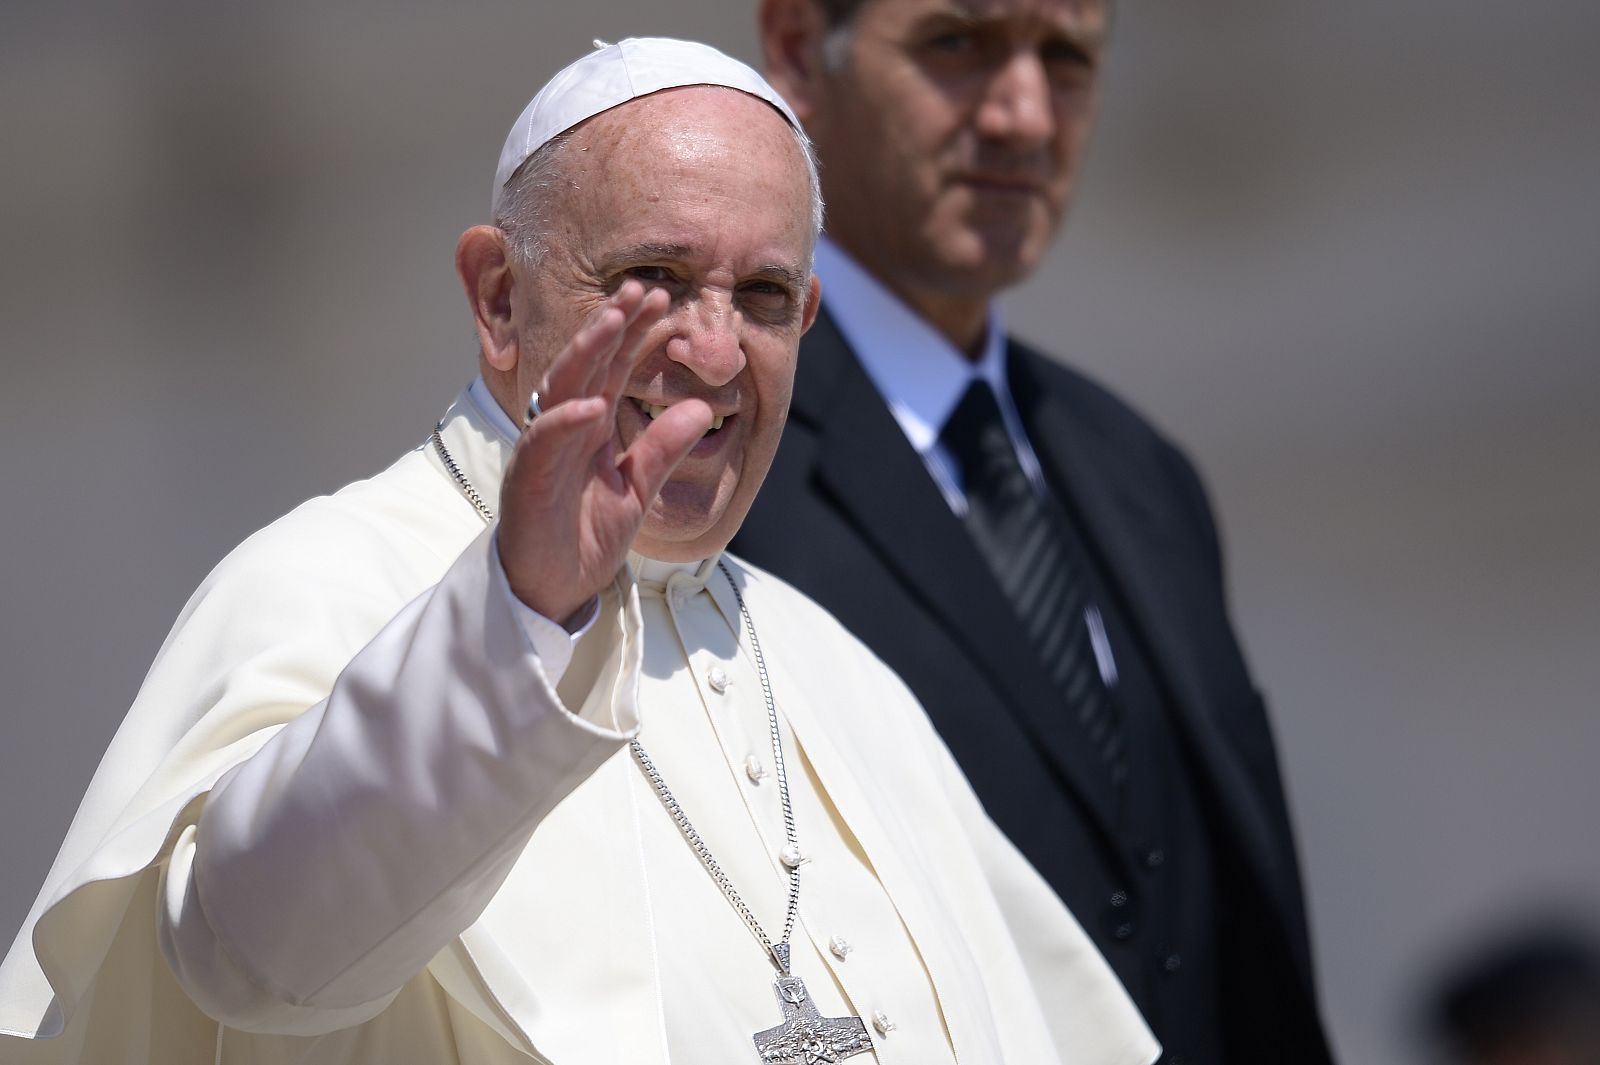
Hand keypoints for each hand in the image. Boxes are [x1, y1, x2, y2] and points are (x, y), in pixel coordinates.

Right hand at [496, 281, 711, 623]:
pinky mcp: (528, 480)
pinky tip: (590, 404)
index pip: (611, 366)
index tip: (660, 298)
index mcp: (588, 425)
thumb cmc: (584, 535)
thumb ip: (664, 449)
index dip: (632, 332)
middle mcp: (563, 428)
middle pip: (586, 363)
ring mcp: (542, 450)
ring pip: (561, 388)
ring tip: (613, 320)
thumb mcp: (638, 487)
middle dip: (611, 324)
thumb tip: (701, 410)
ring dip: (586, 352)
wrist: (552, 589)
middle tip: (639, 287)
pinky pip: (543, 443)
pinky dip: (565, 422)